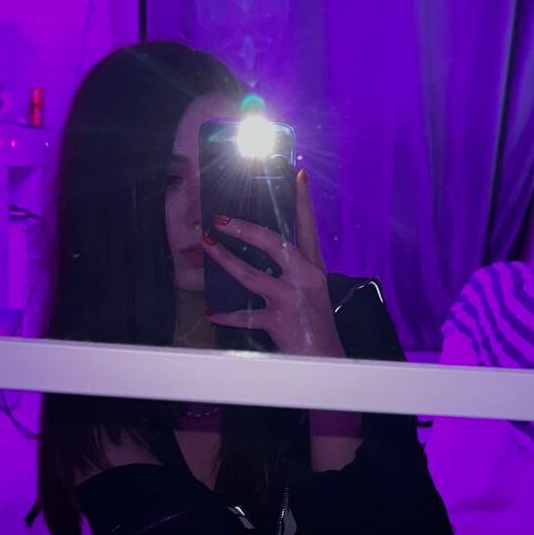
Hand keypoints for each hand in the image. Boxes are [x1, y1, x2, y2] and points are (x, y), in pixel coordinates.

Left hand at [202, 169, 345, 357]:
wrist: (326, 359)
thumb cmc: (317, 324)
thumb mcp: (314, 291)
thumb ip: (297, 270)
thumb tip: (268, 254)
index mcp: (315, 268)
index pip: (308, 228)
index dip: (303, 201)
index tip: (297, 174)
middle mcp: (304, 278)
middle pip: (272, 243)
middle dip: (244, 228)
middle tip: (221, 219)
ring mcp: (290, 299)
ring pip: (250, 274)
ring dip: (224, 259)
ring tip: (207, 245)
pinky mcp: (278, 321)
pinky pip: (244, 316)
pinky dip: (225, 315)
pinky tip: (212, 312)